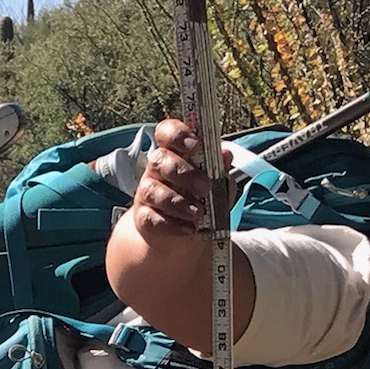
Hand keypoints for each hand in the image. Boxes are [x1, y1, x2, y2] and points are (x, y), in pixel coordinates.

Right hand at [132, 117, 215, 241]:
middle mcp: (157, 169)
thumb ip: (220, 171)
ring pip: (153, 190)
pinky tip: (189, 228)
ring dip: (178, 202)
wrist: (182, 236)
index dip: (177, 134)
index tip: (195, 144)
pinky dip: (172, 224)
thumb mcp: (216, 186)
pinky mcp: (143, 218)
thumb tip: (226, 154)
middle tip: (205, 187)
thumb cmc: (199, 201)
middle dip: (184, 173)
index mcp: (174, 153)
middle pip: (160, 159)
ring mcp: (147, 193)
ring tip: (199, 213)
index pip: (167, 132)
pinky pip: (152, 218)